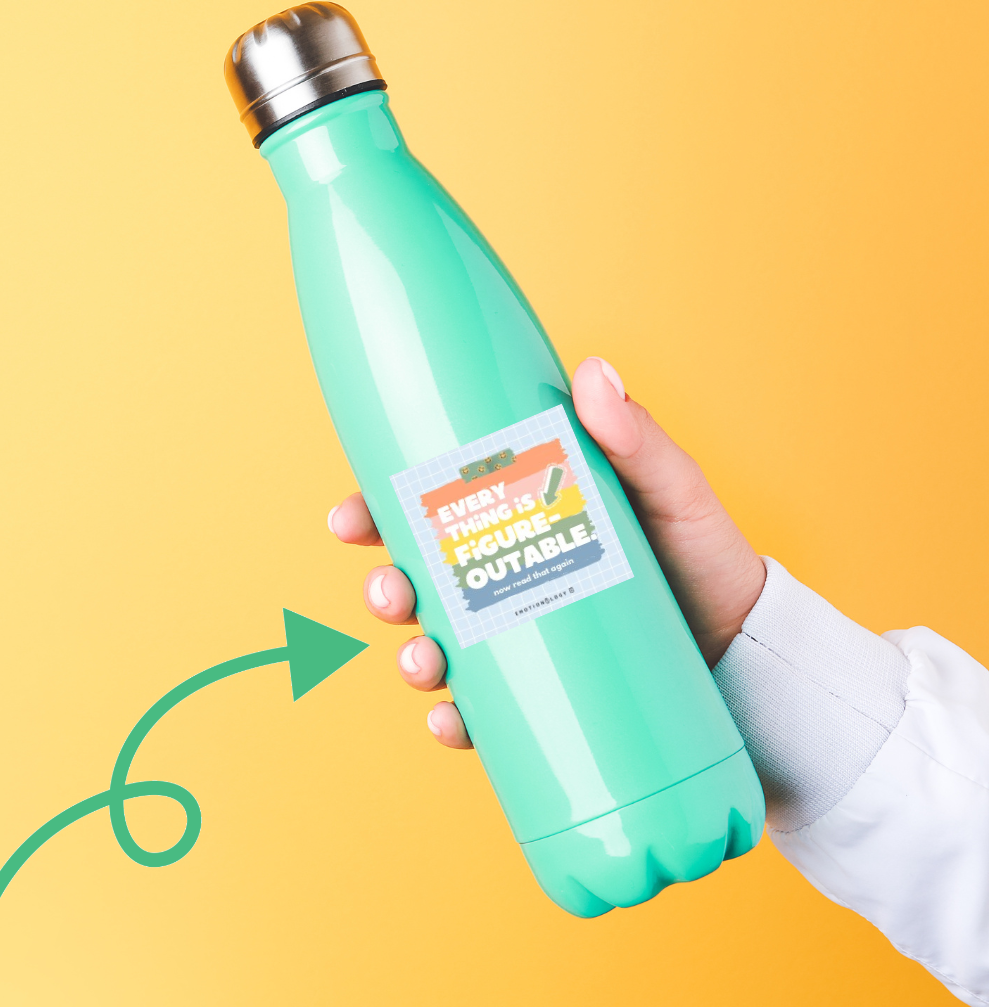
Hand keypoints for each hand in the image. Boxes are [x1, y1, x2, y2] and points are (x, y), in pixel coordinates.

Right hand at [327, 356, 764, 750]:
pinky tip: (450, 723)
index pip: (432, 508)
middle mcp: (510, 577)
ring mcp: (521, 639)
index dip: (375, 510)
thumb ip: (637, 439)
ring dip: (408, 655)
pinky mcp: (542, 696)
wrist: (748, 651)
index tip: (348, 517)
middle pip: (419, 581)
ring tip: (422, 662)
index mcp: (523, 519)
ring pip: (437, 646)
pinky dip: (453, 721)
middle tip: (392, 595)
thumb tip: (592, 373)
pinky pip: (480, 712)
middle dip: (385, 589)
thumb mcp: (673, 492)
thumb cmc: (706, 559)